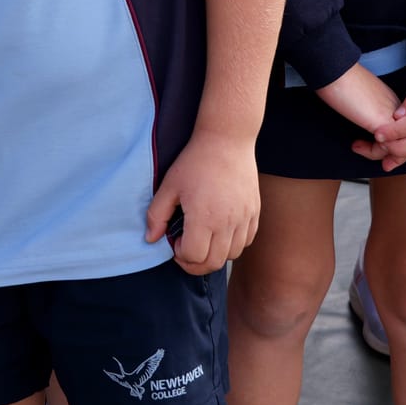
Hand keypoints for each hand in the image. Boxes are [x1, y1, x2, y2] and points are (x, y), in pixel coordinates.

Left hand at [146, 130, 258, 274]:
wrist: (227, 141)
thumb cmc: (195, 162)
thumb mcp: (169, 186)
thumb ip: (156, 215)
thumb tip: (151, 239)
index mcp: (204, 218)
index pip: (194, 257)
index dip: (180, 255)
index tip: (175, 241)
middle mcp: (228, 223)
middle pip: (214, 263)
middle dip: (195, 263)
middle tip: (185, 249)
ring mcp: (244, 219)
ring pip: (232, 255)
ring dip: (215, 254)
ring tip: (203, 238)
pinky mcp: (254, 213)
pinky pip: (246, 241)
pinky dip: (232, 244)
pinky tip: (220, 230)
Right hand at [314, 63, 405, 171]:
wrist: (335, 69)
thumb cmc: (341, 79)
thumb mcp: (360, 98)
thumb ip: (368, 110)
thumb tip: (363, 119)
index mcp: (395, 102)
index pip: (405, 130)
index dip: (396, 143)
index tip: (375, 147)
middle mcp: (398, 109)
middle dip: (394, 156)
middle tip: (382, 164)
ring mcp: (393, 116)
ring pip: (401, 147)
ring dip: (379, 155)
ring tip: (358, 147)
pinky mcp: (383, 122)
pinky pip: (389, 148)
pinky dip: (373, 152)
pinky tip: (356, 145)